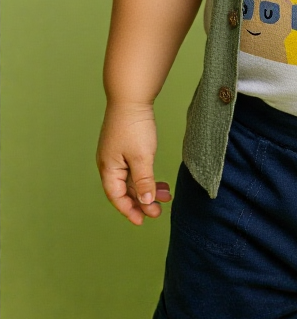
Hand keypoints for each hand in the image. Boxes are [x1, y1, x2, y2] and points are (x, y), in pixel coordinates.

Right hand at [96, 104, 171, 224]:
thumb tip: (144, 202)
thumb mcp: (141, 157)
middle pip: (125, 191)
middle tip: (159, 211)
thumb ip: (143, 181)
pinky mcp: (125, 147)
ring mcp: (117, 155)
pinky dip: (147, 177)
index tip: (143, 221)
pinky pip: (135, 169)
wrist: (131, 97)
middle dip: (142, 202)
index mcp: (108, 169)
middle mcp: (109, 164)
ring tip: (166, 195)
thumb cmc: (133, 126)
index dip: (129, 211)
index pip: (117, 197)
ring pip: (132, 180)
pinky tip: (159, 181)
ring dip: (148, 189)